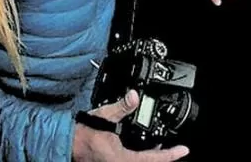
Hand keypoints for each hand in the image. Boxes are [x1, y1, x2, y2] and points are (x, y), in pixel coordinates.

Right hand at [72, 90, 189, 161]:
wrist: (67, 143)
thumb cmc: (83, 133)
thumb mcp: (105, 116)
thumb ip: (121, 106)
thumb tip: (134, 95)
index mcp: (122, 159)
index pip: (153, 159)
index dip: (171, 154)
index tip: (183, 149)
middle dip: (163, 156)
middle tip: (175, 149)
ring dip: (152, 157)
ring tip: (162, 148)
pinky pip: (133, 161)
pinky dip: (142, 157)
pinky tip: (143, 150)